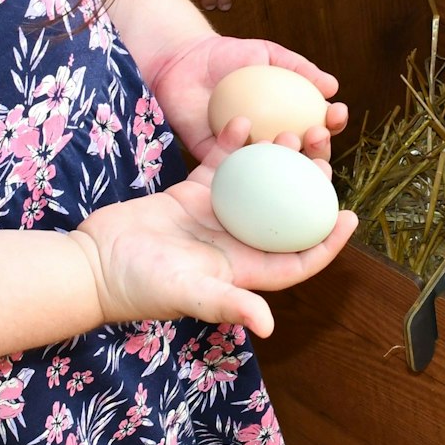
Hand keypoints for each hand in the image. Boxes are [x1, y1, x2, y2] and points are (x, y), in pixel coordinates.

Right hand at [72, 130, 357, 337]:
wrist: (95, 263)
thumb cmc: (139, 286)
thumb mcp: (186, 293)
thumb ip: (226, 304)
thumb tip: (267, 325)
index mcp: (244, 270)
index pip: (297, 259)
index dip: (327, 243)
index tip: (350, 217)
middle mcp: (237, 242)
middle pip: (285, 213)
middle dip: (310, 187)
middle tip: (326, 156)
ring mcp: (216, 215)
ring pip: (260, 182)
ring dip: (277, 158)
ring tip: (292, 130)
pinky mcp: (193, 192)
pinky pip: (222, 163)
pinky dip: (233, 144)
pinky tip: (243, 120)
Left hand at [144, 35, 346, 160]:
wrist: (183, 61)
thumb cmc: (229, 55)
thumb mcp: (268, 54)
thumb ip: (299, 68)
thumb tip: (333, 86)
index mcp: (287, 117)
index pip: (317, 125)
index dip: (332, 123)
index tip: (337, 112)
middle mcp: (270, 139)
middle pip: (302, 152)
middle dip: (318, 147)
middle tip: (318, 134)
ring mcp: (245, 153)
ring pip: (272, 166)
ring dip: (287, 159)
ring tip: (291, 141)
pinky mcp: (217, 162)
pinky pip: (235, 165)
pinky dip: (247, 158)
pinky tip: (255, 145)